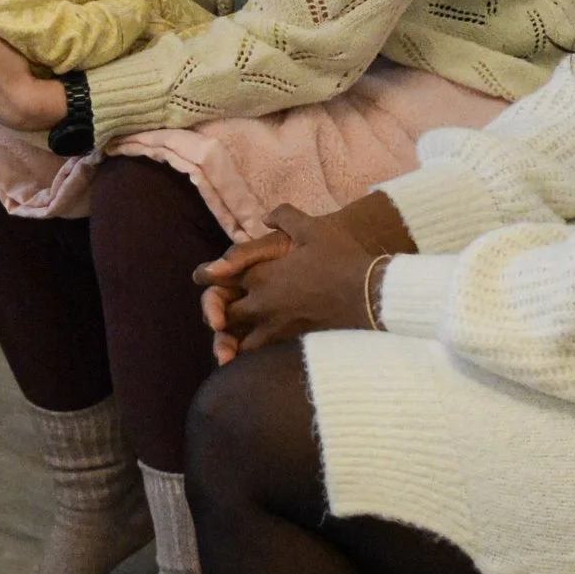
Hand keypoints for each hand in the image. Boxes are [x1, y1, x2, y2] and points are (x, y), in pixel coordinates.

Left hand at [198, 192, 414, 358]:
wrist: (370, 294)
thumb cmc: (341, 259)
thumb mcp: (311, 229)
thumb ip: (284, 216)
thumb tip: (266, 216)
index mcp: (261, 275)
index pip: (220, 278)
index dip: (211, 276)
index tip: (204, 276)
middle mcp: (262, 304)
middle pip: (225, 315)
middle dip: (220, 314)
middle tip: (218, 315)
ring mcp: (276, 328)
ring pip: (240, 342)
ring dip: (234, 340)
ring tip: (232, 343)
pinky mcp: (292, 344)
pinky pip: (261, 357)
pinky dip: (253, 357)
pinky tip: (256, 356)